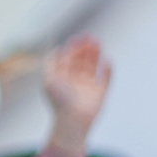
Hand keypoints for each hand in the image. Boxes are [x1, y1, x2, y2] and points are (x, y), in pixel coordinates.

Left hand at [43, 35, 111, 152]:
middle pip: (81, 61)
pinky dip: (108, 70)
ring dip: (96, 55)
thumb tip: (56, 49)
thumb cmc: (58, 100)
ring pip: (93, 67)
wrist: (72, 119)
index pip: (68, 59)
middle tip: (90, 37)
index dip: (72, 48)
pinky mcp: (100, 93)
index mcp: (62, 79)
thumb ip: (51, 63)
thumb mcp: (49, 79)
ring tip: (98, 43)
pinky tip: (108, 60)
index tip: (77, 38)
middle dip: (85, 49)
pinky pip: (106, 79)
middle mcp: (75, 82)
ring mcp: (88, 87)